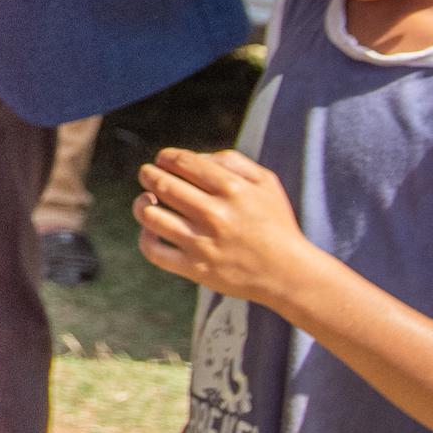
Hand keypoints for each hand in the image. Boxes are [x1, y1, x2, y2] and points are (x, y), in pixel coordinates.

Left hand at [133, 147, 318, 306]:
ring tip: (148, 199)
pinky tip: (152, 229)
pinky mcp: (196, 269)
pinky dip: (145, 236)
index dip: (165, 157)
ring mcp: (203, 244)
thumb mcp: (266, 183)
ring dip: (142, 202)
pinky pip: (153, 250)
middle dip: (148, 174)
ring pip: (151, 215)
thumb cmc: (275, 223)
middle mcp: (216, 215)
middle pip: (161, 184)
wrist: (290, 275)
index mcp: (232, 189)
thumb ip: (231, 160)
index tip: (163, 160)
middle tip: (148, 174)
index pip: (181, 162)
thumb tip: (195, 157)